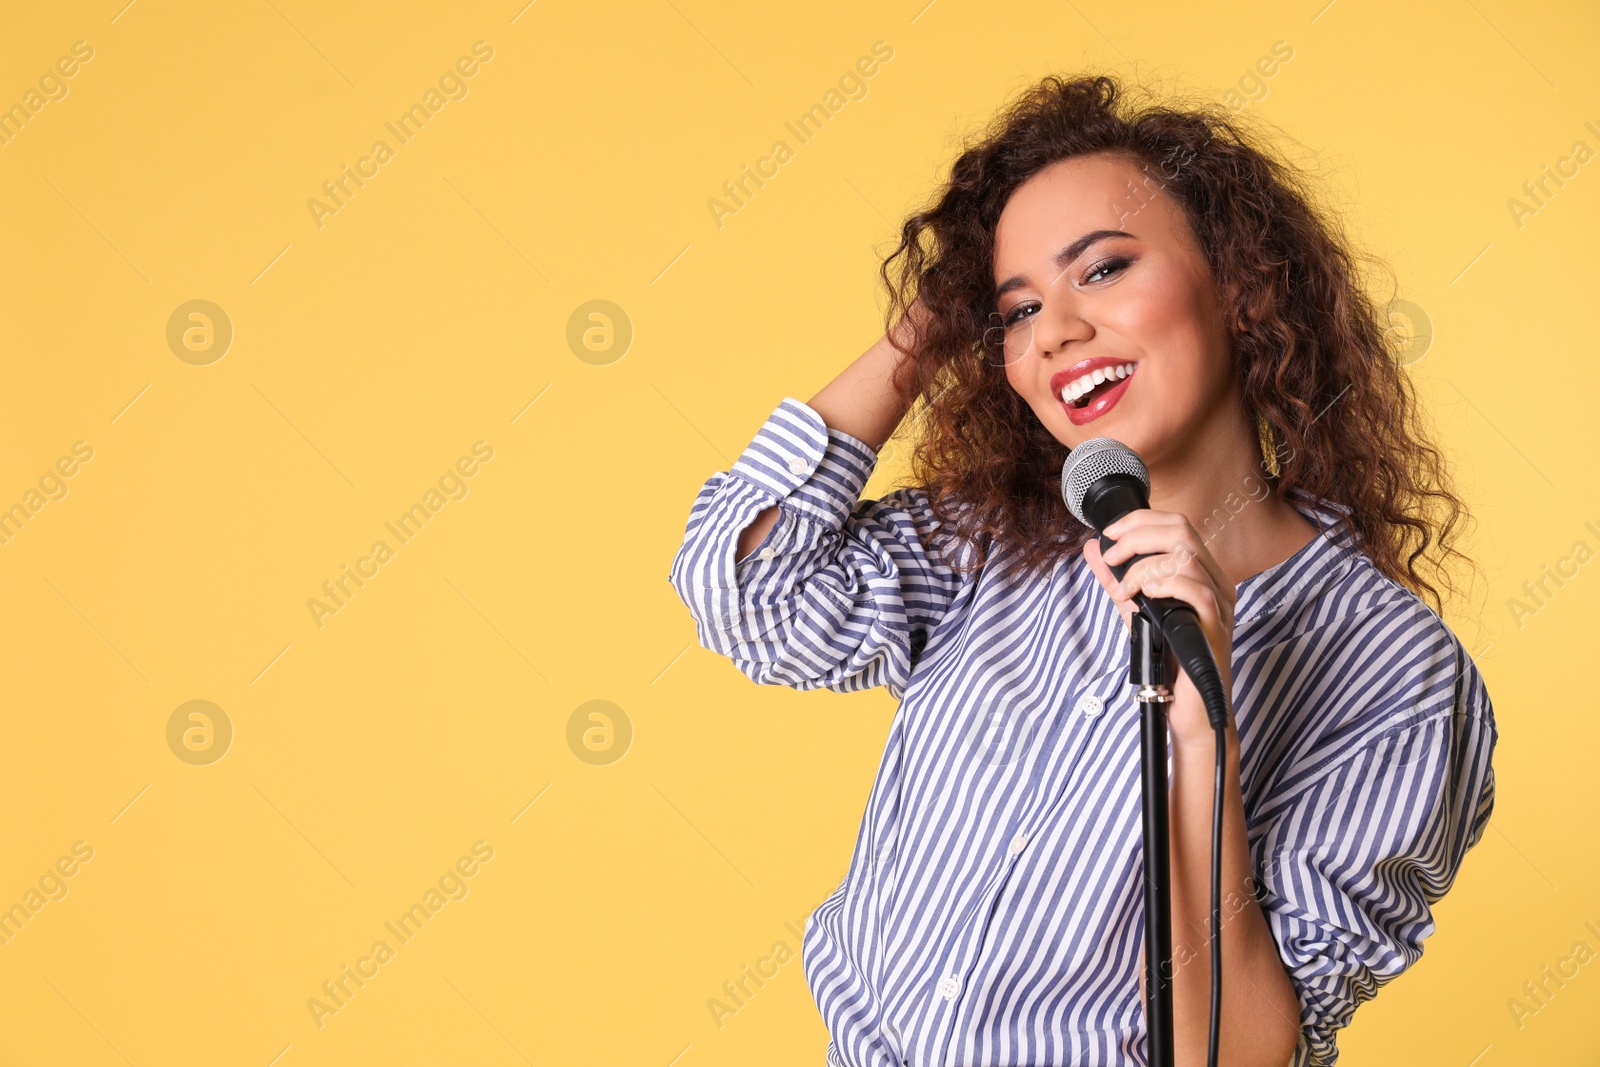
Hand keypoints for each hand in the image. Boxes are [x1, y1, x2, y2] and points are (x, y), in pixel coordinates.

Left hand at [1082, 510, 1237, 750]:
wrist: (1189, 709)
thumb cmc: (1168, 661)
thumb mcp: (1135, 610)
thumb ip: (1116, 578)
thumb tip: (1092, 548)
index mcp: (1201, 574)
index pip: (1178, 525)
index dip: (1140, 520)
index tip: (1109, 533)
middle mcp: (1215, 583)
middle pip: (1183, 531)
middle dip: (1138, 535)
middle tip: (1111, 555)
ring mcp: (1219, 604)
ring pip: (1187, 557)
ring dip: (1145, 566)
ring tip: (1124, 589)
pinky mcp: (1216, 627)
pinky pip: (1197, 590)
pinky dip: (1165, 585)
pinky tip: (1145, 596)